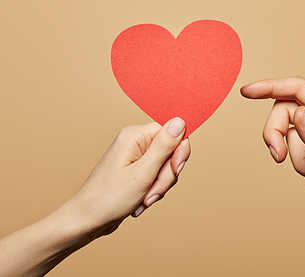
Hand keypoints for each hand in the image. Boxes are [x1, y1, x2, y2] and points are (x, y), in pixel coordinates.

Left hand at [68, 118, 190, 237]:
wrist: (87, 220)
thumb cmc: (109, 198)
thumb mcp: (143, 173)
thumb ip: (164, 147)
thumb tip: (180, 121)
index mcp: (135, 136)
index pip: (173, 132)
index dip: (179, 152)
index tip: (175, 171)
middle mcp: (136, 142)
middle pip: (171, 151)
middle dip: (167, 175)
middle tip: (153, 192)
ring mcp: (135, 156)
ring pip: (166, 166)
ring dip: (160, 186)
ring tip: (144, 200)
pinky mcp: (136, 169)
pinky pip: (157, 175)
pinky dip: (153, 190)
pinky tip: (141, 202)